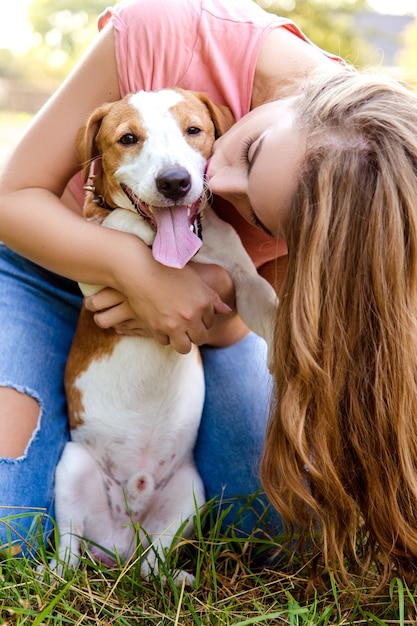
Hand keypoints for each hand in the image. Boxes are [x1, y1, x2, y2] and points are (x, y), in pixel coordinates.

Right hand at [85, 263, 232, 352]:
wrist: (141, 271)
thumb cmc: (169, 270)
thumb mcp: (195, 280)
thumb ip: (213, 298)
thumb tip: (227, 311)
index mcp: (204, 303)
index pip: (210, 322)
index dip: (202, 318)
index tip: (192, 312)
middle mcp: (192, 316)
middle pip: (200, 338)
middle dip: (195, 334)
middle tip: (186, 325)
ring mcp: (175, 325)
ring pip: (184, 347)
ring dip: (182, 342)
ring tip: (176, 332)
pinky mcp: (158, 329)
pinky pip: (165, 342)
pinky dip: (164, 336)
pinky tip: (161, 325)